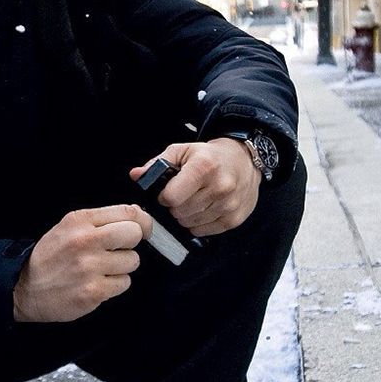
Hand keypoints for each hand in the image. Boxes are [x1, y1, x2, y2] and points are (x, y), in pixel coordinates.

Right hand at [13, 205, 152, 322]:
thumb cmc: (48, 257)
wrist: (24, 286)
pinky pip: (124, 284)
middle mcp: (85, 240)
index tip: (143, 229)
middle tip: (118, 250)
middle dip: (131, 243)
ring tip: (102, 269)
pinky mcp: (94, 291)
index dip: (142, 221)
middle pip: (134, 234)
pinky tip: (97, 283)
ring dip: (121, 267)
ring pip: (132, 261)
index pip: (127, 212)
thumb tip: (135, 215)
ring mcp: (90, 267)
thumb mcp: (67, 227)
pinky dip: (115, 285)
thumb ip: (99, 220)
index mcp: (79, 220)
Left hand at [128, 139, 259, 237]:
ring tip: (192, 201)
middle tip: (180, 196)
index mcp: (204, 167)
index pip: (172, 197)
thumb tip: (136, 175)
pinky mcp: (235, 219)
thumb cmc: (209, 156)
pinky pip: (203, 231)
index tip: (166, 192)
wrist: (244, 160)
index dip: (163, 196)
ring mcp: (229, 205)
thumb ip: (157, 163)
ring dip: (185, 216)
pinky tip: (202, 209)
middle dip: (174, 206)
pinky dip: (197, 223)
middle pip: (179, 212)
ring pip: (190, 223)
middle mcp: (220, 187)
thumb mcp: (182, 150)